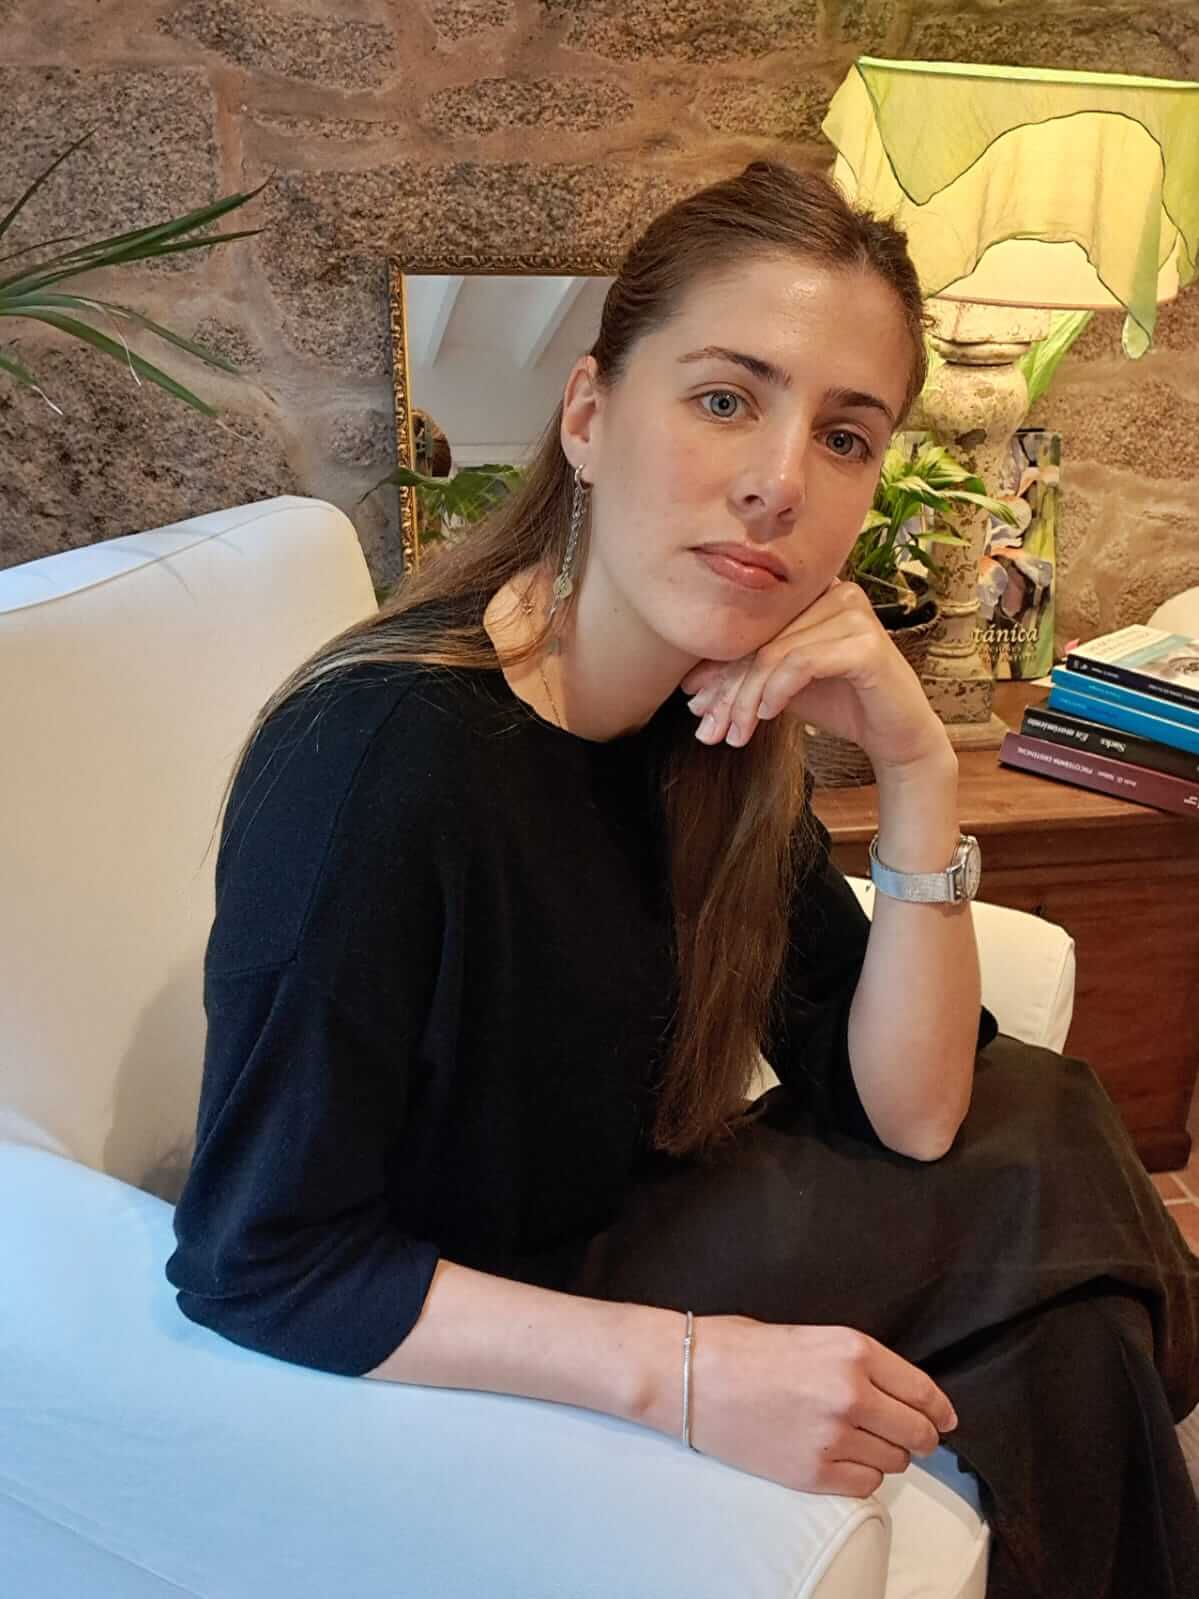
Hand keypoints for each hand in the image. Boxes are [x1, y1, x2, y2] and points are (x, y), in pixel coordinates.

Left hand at [681, 579, 951, 774]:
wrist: (895, 734)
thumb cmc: (840, 702)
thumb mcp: (781, 686)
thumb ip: (745, 676)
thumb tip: (689, 687)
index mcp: (812, 593)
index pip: (752, 629)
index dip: (718, 669)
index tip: (695, 708)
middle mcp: (835, 592)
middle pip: (760, 640)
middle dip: (728, 690)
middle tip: (708, 730)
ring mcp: (854, 613)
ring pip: (776, 654)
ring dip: (747, 699)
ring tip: (735, 733)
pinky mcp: (866, 644)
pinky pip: (803, 663)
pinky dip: (778, 691)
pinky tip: (767, 715)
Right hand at [689, 1315, 959, 1498]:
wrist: (691, 1376)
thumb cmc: (743, 1348)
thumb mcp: (812, 1336)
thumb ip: (859, 1364)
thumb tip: (901, 1395)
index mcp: (854, 1351)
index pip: (923, 1391)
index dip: (939, 1411)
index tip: (944, 1419)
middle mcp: (852, 1394)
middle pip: (918, 1433)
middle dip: (918, 1436)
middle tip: (906, 1436)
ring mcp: (834, 1437)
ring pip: (894, 1463)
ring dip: (885, 1455)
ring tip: (855, 1440)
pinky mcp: (812, 1473)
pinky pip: (865, 1486)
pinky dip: (860, 1476)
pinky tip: (837, 1457)